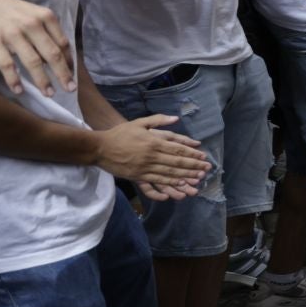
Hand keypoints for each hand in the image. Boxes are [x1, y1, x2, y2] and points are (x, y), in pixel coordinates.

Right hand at [0, 0, 73, 94]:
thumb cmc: (7, 9)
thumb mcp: (32, 13)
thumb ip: (46, 30)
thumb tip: (59, 54)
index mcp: (45, 16)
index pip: (63, 43)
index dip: (69, 61)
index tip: (72, 74)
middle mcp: (31, 24)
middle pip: (52, 54)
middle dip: (63, 74)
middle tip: (70, 89)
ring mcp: (12, 34)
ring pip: (33, 62)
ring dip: (43, 80)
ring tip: (49, 93)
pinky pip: (7, 65)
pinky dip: (14, 79)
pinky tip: (19, 90)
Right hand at [92, 114, 208, 190]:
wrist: (99, 147)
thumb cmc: (120, 134)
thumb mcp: (140, 123)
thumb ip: (158, 120)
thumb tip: (176, 118)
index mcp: (154, 142)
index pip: (178, 149)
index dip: (192, 154)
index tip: (203, 157)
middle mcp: (151, 156)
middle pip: (176, 163)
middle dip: (193, 167)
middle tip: (206, 170)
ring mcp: (144, 168)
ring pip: (168, 174)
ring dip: (184, 177)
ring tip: (197, 180)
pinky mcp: (137, 176)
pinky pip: (155, 182)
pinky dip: (167, 185)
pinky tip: (177, 188)